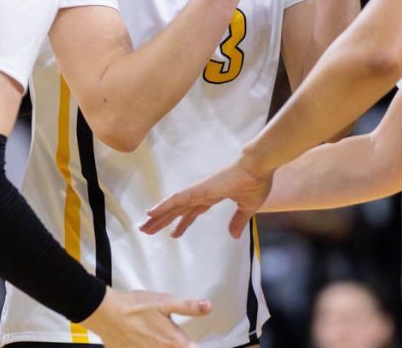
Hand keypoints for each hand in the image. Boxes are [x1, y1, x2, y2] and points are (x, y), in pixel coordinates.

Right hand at [81, 287, 210, 347]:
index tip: (193, 341)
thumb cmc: (135, 306)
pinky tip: (140, 337)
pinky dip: (145, 346)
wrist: (107, 313)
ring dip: (160, 345)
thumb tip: (208, 307)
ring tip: (151, 332)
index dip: (194, 345)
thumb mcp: (165, 302)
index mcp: (172, 341)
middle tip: (166, 331)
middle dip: (178, 344)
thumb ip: (188, 307)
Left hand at [141, 158, 271, 239]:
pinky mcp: (200, 189)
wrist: (258, 166)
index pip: (193, 212)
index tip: (173, 234)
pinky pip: (178, 198)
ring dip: (158, 216)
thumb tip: (233, 236)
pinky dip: (164, 205)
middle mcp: (203, 194)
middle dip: (163, 221)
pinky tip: (151, 212)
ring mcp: (199, 191)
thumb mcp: (247, 208)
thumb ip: (238, 221)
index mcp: (213, 197)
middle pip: (178, 210)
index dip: (182, 223)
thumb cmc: (255, 182)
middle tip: (147, 230)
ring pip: (174, 205)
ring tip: (143, 226)